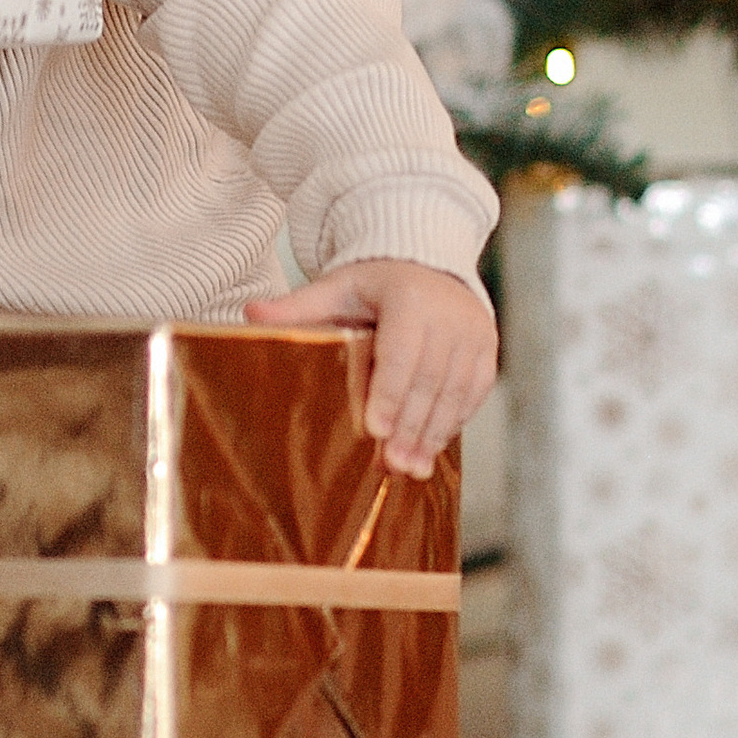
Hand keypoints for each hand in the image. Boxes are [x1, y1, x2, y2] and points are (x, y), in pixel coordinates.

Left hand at [243, 255, 496, 479]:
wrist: (431, 267)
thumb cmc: (376, 285)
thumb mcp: (336, 288)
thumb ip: (298, 306)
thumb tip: (249, 315)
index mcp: (410, 296)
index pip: (400, 351)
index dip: (389, 392)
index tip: (376, 430)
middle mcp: (450, 315)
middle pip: (428, 380)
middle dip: (409, 427)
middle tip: (390, 465)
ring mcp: (475, 335)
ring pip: (453, 393)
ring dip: (431, 435)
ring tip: (409, 469)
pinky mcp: (488, 353)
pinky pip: (472, 395)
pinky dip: (451, 425)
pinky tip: (429, 450)